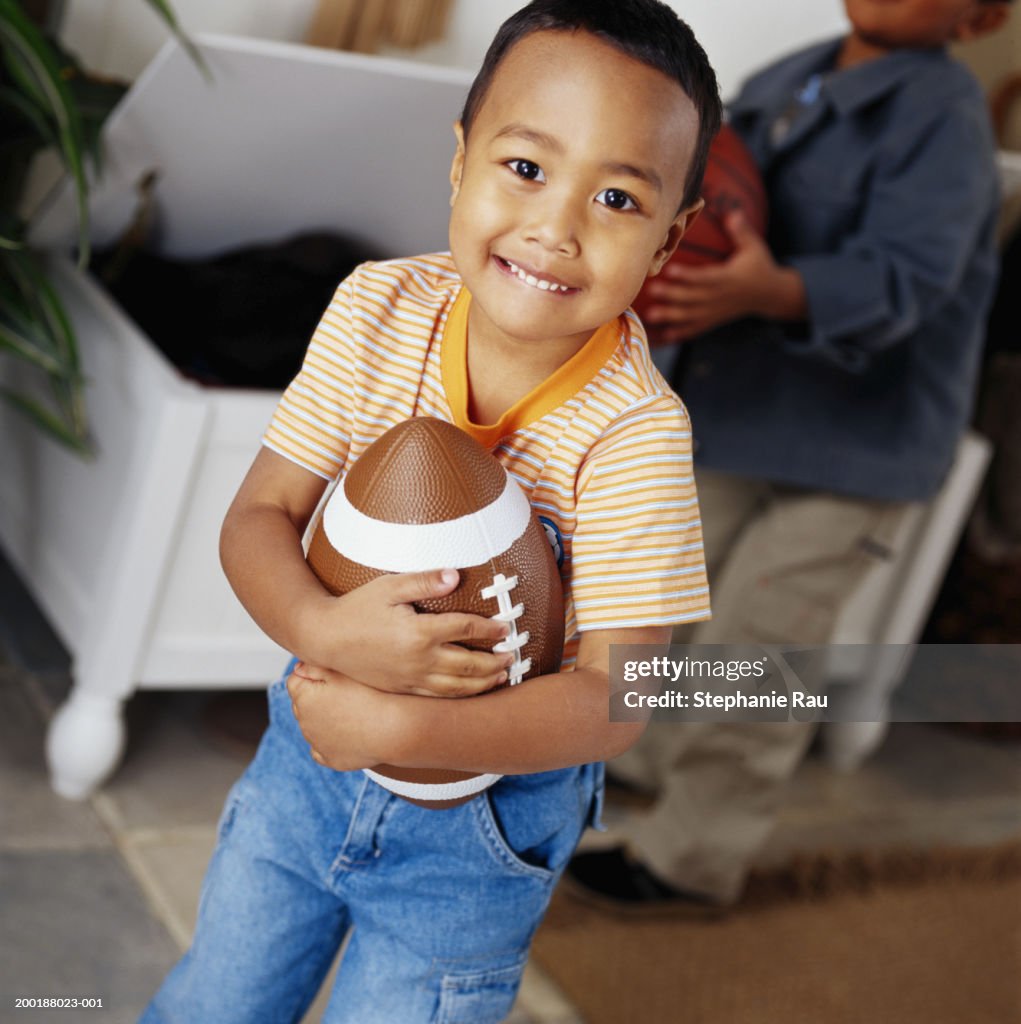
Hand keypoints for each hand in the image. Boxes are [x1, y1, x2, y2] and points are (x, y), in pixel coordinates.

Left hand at [287, 662, 396, 770]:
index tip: (330, 673)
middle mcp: (304, 723)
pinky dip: (329, 740)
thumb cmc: (371, 694)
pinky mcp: (331, 760)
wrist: (394, 728)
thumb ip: (313, 666)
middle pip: (302, 704)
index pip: (294, 681)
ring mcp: (317, 744)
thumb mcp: (341, 671)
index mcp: (303, 698)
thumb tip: (297, 668)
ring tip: (351, 710)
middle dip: (315, 696)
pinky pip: (322, 748)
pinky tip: (346, 732)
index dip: (311, 674)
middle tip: (343, 691)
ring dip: (323, 718)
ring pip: (313, 726)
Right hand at [313, 569, 514, 697]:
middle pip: (468, 664)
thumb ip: (424, 581)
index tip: (505, 628)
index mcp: (419, 632)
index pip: (465, 629)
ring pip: (457, 686)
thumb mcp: (389, 587)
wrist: (325, 638)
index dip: (489, 629)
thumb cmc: (357, 608)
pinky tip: (471, 692)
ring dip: (483, 682)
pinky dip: (461, 697)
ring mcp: (411, 678)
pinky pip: (438, 698)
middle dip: (494, 661)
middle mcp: (419, 659)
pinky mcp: (403, 689)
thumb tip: (455, 576)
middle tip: (512, 656)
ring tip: (501, 676)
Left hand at [641, 212, 804, 343]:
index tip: (669, 270)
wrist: (770, 295)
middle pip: (693, 297)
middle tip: (651, 290)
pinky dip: (681, 333)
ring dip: (670, 316)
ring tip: (650, 315)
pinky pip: (696, 328)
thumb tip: (732, 212)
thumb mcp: (754, 247)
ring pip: (691, 315)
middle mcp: (720, 297)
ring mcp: (716, 311)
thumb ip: (741, 231)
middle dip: (672, 295)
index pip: (705, 277)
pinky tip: (664, 336)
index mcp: (729, 278)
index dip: (687, 275)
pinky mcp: (715, 320)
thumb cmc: (758, 266)